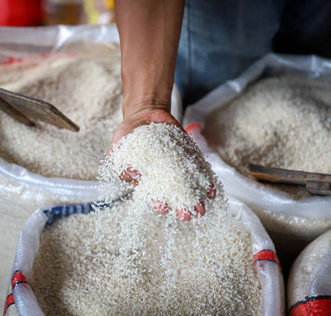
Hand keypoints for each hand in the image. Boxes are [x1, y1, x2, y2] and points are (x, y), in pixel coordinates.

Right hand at [108, 103, 215, 220]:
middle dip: (180, 207)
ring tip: (202, 209)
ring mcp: (178, 168)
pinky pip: (199, 171)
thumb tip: (136, 173)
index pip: (152, 195)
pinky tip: (212, 191)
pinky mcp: (189, 157)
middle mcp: (164, 178)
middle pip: (173, 196)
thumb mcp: (119, 149)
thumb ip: (124, 164)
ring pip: (189, 187)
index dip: (157, 202)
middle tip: (186, 215)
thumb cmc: (129, 135)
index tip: (162, 207)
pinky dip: (206, 181)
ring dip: (196, 199)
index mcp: (146, 181)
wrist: (144, 116)